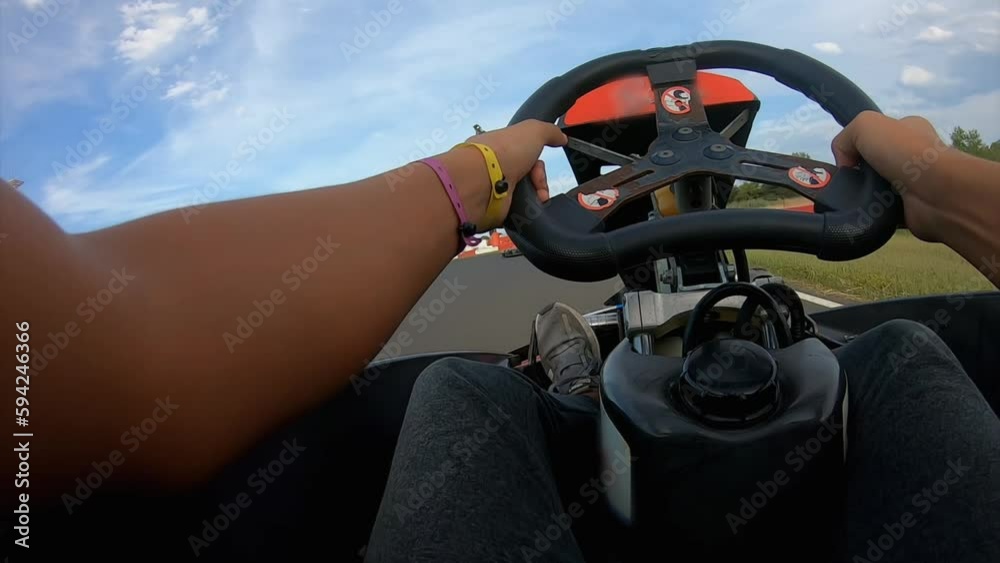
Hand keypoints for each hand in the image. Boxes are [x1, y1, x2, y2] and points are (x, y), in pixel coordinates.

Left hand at [460, 119, 567, 228]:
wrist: (485, 181)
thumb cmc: (504, 151)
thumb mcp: (533, 130)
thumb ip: (549, 132)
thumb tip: (561, 137)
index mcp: (500, 148)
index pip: (525, 157)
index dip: (537, 162)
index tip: (540, 165)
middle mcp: (496, 169)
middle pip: (528, 178)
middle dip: (539, 182)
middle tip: (538, 185)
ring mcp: (496, 190)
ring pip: (526, 195)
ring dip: (537, 196)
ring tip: (538, 198)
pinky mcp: (496, 209)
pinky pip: (519, 212)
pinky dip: (527, 210)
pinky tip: (529, 207)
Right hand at [831, 111, 955, 241]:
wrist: (938, 192)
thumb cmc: (905, 151)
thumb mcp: (865, 124)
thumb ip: (844, 139)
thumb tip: (845, 166)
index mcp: (909, 131)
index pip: (876, 137)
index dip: (857, 146)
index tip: (849, 159)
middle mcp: (914, 156)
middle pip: (873, 165)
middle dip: (858, 174)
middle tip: (850, 181)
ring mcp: (914, 183)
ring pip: (875, 190)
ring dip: (862, 195)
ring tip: (856, 198)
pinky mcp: (910, 209)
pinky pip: (881, 212)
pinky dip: (871, 213)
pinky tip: (867, 211)